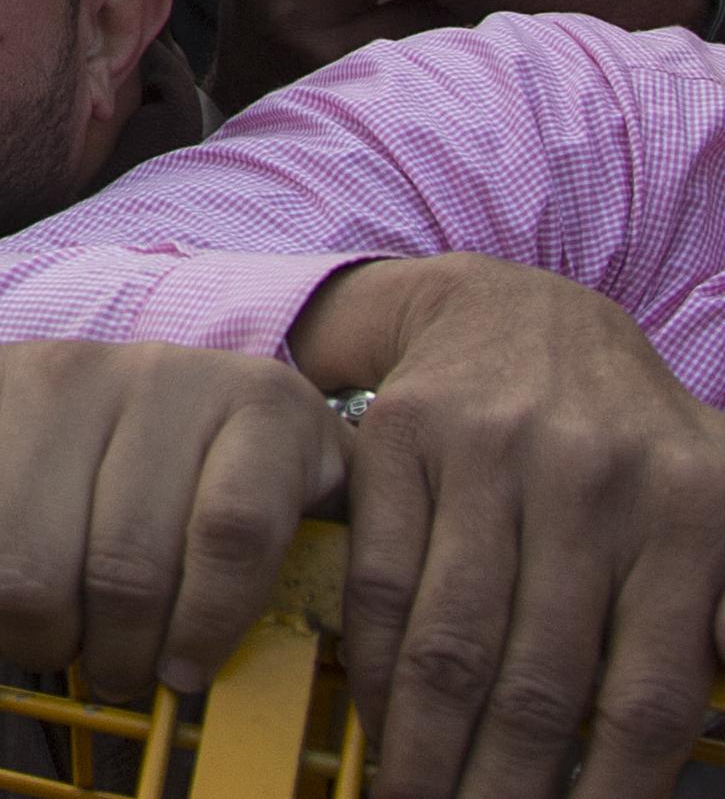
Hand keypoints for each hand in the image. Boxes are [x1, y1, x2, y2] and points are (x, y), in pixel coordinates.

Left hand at [0, 346, 339, 703]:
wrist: (250, 424)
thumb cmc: (86, 461)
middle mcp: (59, 367)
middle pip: (18, 564)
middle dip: (36, 643)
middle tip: (61, 656)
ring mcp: (165, 381)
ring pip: (119, 570)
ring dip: (122, 652)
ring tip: (126, 664)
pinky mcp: (263, 412)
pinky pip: (219, 550)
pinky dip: (202, 629)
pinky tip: (188, 656)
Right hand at [297, 252, 724, 798]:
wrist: (515, 311)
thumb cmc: (626, 437)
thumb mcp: (714, 498)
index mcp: (685, 515)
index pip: (647, 692)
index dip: (613, 787)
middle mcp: (593, 483)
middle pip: (540, 680)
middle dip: (504, 784)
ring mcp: (489, 456)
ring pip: (451, 640)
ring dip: (427, 743)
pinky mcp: (403, 440)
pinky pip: (382, 578)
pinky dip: (372, 661)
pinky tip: (375, 713)